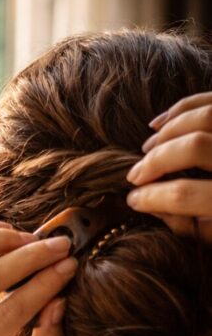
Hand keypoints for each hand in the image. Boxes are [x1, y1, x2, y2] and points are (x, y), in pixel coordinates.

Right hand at [126, 92, 211, 241]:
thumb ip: (192, 227)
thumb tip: (153, 205)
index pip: (184, 195)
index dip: (151, 197)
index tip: (132, 199)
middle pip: (193, 148)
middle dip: (155, 161)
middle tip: (134, 175)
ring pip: (203, 117)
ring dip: (167, 132)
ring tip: (147, 149)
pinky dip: (183, 108)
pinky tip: (160, 123)